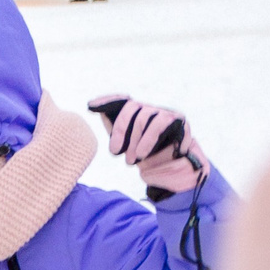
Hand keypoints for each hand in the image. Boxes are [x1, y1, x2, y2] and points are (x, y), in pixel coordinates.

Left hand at [88, 94, 206, 193]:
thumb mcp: (126, 143)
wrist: (172, 169)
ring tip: (131, 160)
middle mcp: (150, 109)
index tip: (91, 105)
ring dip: (134, 141)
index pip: (122, 100)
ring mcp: (165, 112)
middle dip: (120, 129)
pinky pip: (160, 124)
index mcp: (137, 113)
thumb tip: (97, 110)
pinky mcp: (178, 120)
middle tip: (115, 151)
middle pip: (132, 106)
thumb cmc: (145, 155)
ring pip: (144, 117)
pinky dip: (147, 140)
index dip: (107, 100)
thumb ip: (114, 128)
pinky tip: (142, 154)